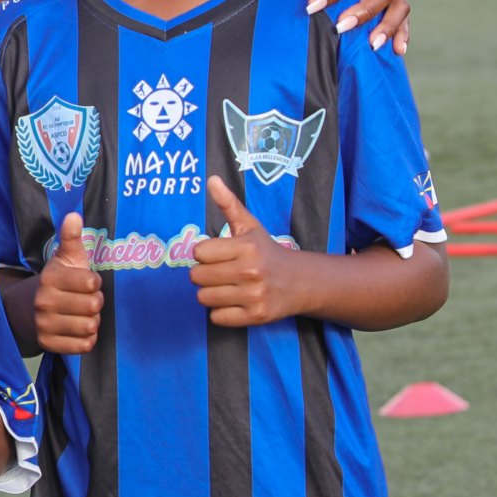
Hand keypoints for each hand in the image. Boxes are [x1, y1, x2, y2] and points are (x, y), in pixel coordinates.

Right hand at [33, 211, 103, 355]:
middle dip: (96, 303)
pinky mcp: (48, 344)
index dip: (95, 283)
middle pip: (94, 306)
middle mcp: (44, 301)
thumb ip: (71, 238)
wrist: (24, 309)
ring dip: (92, 322)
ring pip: (89, 327)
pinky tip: (78, 329)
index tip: (87, 282)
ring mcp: (44, 324)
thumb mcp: (63, 259)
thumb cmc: (55, 282)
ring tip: (83, 315)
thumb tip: (74, 215)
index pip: (91, 283)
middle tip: (86, 300)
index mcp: (51, 278)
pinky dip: (87, 339)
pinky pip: (83, 346)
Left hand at [188, 176, 298, 326]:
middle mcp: (251, 271)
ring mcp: (254, 295)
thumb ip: (229, 204)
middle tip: (222, 272)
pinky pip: (217, 318)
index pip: (199, 253)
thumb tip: (211, 179)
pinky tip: (235, 302)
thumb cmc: (266, 251)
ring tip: (228, 287)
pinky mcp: (256, 316)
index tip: (218, 255)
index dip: (205, 254)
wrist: (300, 282)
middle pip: (197, 276)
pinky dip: (221, 312)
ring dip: (211, 294)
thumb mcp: (250, 226)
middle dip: (205, 274)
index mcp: (246, 247)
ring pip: (204, 298)